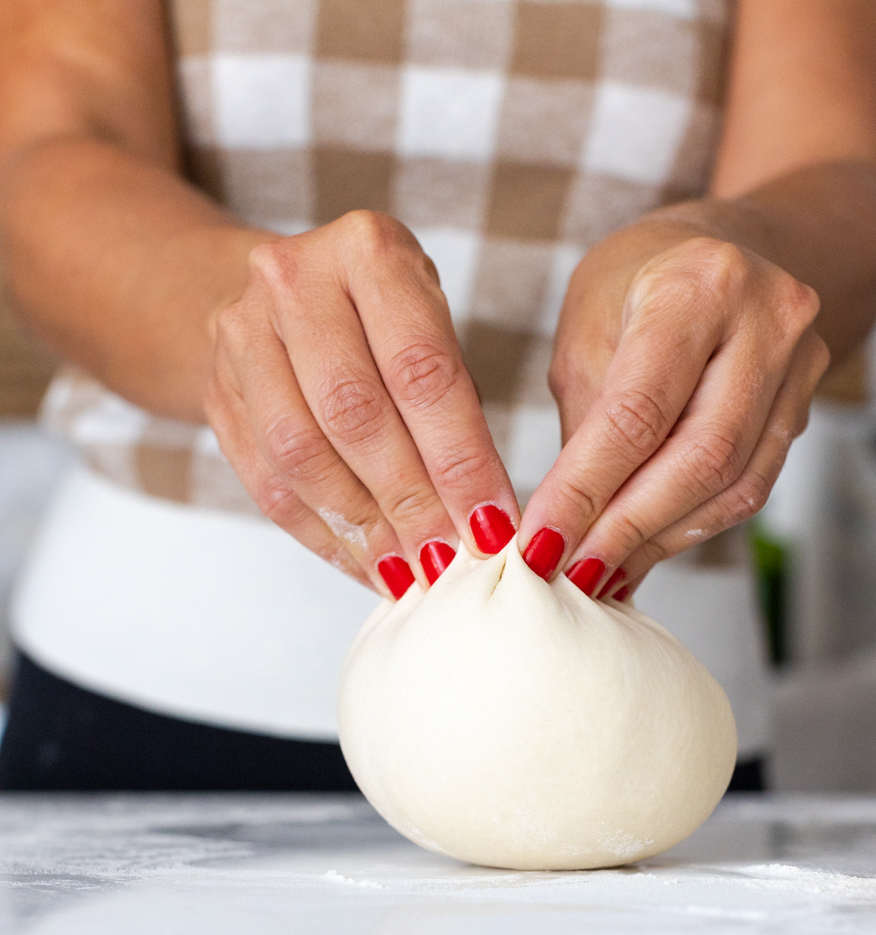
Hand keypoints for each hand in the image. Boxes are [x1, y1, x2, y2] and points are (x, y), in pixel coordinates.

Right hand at [205, 211, 518, 597]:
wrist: (279, 290)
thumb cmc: (381, 316)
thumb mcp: (430, 325)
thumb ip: (456, 405)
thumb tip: (486, 519)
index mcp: (367, 250)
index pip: (421, 371)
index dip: (459, 459)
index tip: (492, 523)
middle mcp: (294, 280)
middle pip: (354, 415)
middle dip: (410, 501)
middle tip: (451, 560)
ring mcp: (241, 334)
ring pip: (301, 456)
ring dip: (363, 529)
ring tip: (412, 574)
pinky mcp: (215, 391)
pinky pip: (268, 484)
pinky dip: (324, 537)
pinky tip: (368, 565)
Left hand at [517, 216, 829, 598]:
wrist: (730, 246)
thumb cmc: (640, 284)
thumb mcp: (587, 330)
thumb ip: (582, 425)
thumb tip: (561, 531)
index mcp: (699, 284)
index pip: (638, 412)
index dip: (586, 490)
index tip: (540, 544)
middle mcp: (768, 320)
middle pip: (699, 459)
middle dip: (626, 528)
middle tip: (570, 574)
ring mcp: (801, 365)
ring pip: (732, 486)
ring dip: (659, 540)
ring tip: (601, 572)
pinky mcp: (807, 406)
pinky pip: (749, 488)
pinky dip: (690, 528)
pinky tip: (644, 550)